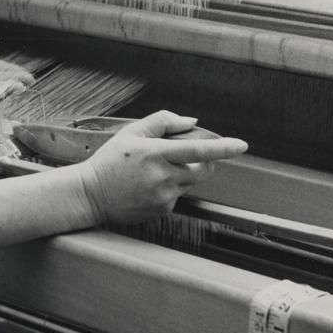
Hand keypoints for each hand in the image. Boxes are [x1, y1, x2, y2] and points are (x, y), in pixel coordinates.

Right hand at [76, 110, 247, 225]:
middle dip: (204, 162)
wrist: (90, 195)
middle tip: (184, 156)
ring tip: (154, 172)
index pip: (198, 150)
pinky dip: (170, 189)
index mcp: (155, 153)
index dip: (223, 147)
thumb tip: (191, 122)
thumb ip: (162, 122)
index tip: (242, 145)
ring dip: (182, 175)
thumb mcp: (131, 133)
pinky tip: (147, 187)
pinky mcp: (163, 211)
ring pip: (191, 183)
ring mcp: (164, 197)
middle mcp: (163, 177)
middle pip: (204, 170)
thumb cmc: (110, 161)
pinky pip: (178, 196)